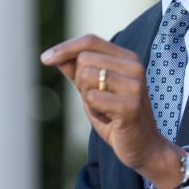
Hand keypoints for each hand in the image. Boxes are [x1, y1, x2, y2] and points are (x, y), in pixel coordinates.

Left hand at [41, 34, 184, 188]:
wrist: (144, 147)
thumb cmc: (116, 117)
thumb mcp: (93, 91)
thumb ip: (77, 72)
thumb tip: (53, 56)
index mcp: (127, 58)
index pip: (90, 41)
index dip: (65, 47)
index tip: (44, 58)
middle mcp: (134, 66)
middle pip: (84, 59)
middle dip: (79, 81)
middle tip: (96, 99)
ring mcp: (134, 85)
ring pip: (87, 76)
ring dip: (87, 97)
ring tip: (104, 109)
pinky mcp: (130, 105)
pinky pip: (92, 98)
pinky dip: (93, 110)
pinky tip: (109, 119)